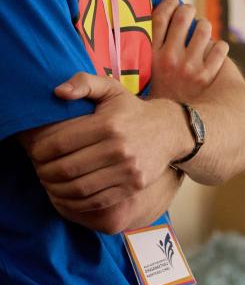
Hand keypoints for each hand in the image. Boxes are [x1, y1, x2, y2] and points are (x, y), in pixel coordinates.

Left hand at [21, 72, 185, 213]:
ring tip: (48, 182)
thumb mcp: (111, 89)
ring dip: (55, 189)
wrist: (170, 130)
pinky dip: (74, 203)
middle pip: (66, 168)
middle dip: (44, 171)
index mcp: (108, 124)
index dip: (39, 150)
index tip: (34, 151)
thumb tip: (58, 92)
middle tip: (38, 168)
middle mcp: (118, 148)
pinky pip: (95, 201)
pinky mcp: (132, 186)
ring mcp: (127, 170)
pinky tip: (65, 195)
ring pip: (78, 188)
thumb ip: (84, 82)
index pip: (60, 143)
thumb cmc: (132, 110)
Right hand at [149, 0, 228, 100]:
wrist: (176, 127)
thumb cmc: (160, 100)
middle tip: (189, 11)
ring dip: (205, 26)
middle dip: (188, 10)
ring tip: (203, 30)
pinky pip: (220, 48)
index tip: (173, 0)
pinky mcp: (208, 76)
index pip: (159, 19)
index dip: (168, 4)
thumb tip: (154, 29)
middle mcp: (170, 59)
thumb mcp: (144, 78)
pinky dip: (219, 47)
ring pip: (204, 30)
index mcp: (152, 57)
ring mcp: (191, 67)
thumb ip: (147, 57)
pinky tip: (215, 50)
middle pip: (183, 18)